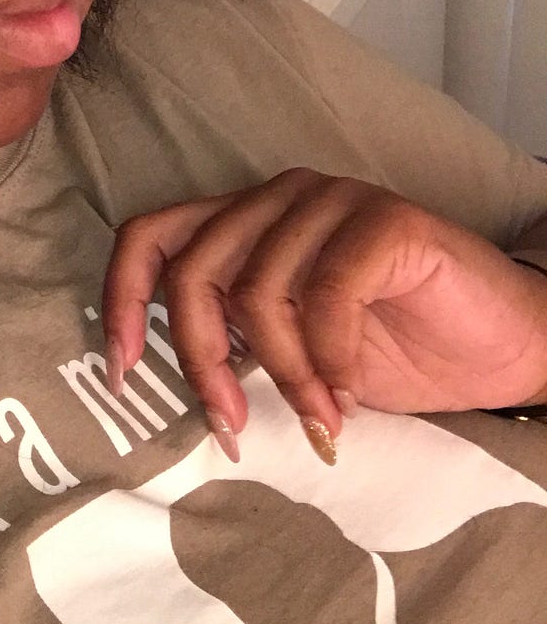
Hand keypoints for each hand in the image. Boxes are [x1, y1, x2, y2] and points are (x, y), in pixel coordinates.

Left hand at [101, 168, 546, 463]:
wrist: (504, 349)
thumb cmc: (393, 352)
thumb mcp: (287, 352)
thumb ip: (231, 341)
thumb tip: (154, 379)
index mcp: (243, 222)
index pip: (148, 236)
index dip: (120, 301)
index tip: (122, 373)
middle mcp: (277, 199)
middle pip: (193, 272)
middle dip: (203, 360)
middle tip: (234, 425)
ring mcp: (331, 200)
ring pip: (257, 291)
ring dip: (284, 375)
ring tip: (320, 417)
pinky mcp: (384, 219)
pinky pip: (326, 295)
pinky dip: (330, 360)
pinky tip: (350, 393)